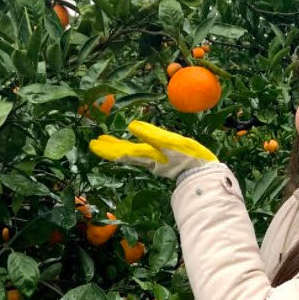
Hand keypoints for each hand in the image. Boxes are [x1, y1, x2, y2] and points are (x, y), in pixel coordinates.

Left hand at [89, 120, 217, 180]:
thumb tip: (131, 125)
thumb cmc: (191, 158)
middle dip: (110, 148)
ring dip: (120, 148)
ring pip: (133, 154)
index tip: (92, 144)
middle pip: (125, 154)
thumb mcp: (172, 143)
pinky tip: (134, 149)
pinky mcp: (164, 161)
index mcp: (148, 154)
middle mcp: (149, 159)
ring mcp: (156, 161)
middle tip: (94, 143)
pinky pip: (143, 155)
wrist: (205, 174)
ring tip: (108, 142)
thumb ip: (152, 135)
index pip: (123, 151)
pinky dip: (133, 151)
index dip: (108, 148)